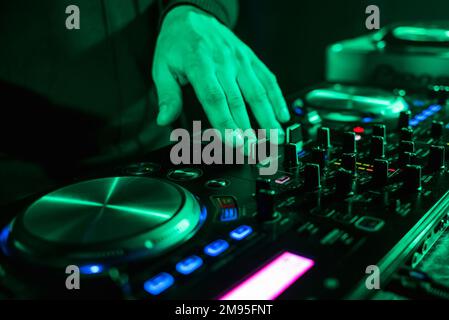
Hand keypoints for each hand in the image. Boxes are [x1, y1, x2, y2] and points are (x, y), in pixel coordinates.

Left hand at [152, 5, 289, 144]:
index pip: (214, 99)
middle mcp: (223, 62)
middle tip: (254, 150)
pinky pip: (267, 79)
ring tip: (274, 137)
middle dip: (248, 129)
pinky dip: (277, 98)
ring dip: (268, 116)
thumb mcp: (162, 67)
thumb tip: (165, 120)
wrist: (192, 15)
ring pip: (257, 91)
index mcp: (199, 64)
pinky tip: (282, 114)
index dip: (226, 123)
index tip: (234, 143)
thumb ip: (167, 95)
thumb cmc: (177, 43)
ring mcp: (240, 60)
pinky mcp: (251, 58)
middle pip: (238, 100)